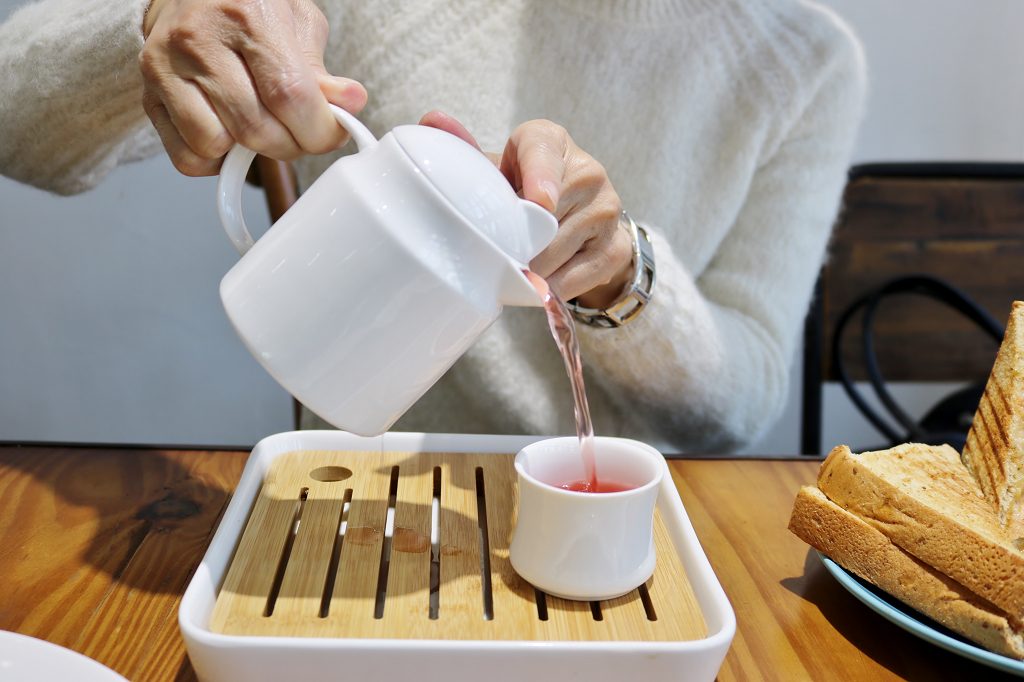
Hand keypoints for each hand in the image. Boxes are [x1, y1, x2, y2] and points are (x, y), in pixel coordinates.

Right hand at [140, 0, 366, 175]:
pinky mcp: (150, 94)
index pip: (290, 96)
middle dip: (290, 145)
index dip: (319, 130)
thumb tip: (350, 104)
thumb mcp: (297, 24)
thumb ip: (323, 70)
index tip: (330, 133)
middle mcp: (200, 38)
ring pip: (218, 145)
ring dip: (249, 151)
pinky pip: (187, 157)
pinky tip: (228, 131)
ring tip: (260, 125)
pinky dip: (214, 159)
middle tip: (298, 131)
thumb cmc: (250, 9)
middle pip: (256, 128)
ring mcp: (168, 67)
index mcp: (247, 14)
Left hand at [419, 113, 632, 307]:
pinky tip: (538, 282)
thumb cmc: (525, 190)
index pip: (543, 153)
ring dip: (526, 270)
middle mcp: (587, 171)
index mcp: (550, 141)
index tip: (539, 203)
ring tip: (513, 265)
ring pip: (554, 255)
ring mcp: (607, 210)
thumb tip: (431, 122)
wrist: (580, 217)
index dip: (540, 177)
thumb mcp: (499, 170)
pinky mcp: (616, 248)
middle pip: (542, 219)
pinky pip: (572, 281)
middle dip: (512, 243)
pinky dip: (547, 289)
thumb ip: (467, 152)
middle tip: (491, 251)